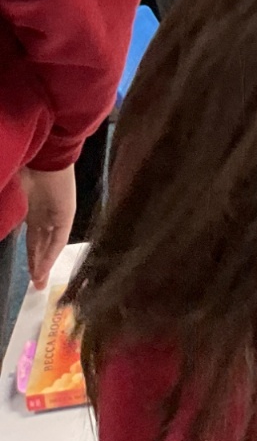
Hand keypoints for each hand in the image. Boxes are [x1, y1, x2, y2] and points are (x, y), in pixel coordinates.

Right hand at [17, 167, 75, 288]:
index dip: (29, 256)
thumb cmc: (23, 173)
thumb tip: (3, 228)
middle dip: (37, 265)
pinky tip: (44, 268)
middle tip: (34, 284)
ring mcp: (56, 215)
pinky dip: (51, 254)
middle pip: (41, 245)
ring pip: (50, 245)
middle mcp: (45, 215)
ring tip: (38, 281)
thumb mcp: (11, 201)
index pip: (31, 240)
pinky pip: (58, 238)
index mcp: (31, 211)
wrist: (44, 157)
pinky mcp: (66, 214)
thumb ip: (8, 218)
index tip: (25, 274)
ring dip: (44, 263)